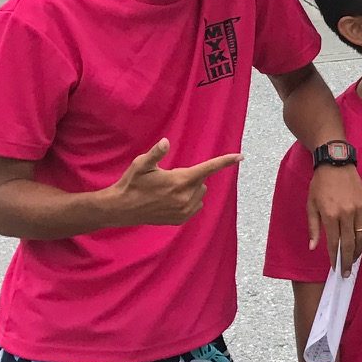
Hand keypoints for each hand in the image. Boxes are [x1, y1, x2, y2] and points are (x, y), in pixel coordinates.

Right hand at [105, 139, 241, 225]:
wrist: (121, 209)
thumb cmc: (131, 183)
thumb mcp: (141, 164)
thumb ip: (156, 153)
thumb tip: (166, 142)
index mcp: (180, 181)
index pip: (208, 168)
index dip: (225, 161)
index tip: (240, 156)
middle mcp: (186, 197)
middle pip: (201, 181)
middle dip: (191, 177)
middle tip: (169, 179)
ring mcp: (184, 211)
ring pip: (199, 194)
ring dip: (190, 189)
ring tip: (167, 190)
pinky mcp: (180, 220)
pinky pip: (195, 206)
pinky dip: (188, 201)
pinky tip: (170, 200)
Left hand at [307, 164, 361, 273]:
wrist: (335, 162)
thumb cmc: (319, 185)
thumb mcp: (311, 205)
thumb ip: (314, 228)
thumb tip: (314, 248)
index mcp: (330, 215)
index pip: (334, 243)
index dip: (335, 258)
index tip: (335, 268)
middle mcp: (346, 213)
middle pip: (350, 243)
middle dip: (348, 260)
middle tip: (347, 273)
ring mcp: (359, 208)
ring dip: (359, 251)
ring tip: (355, 260)